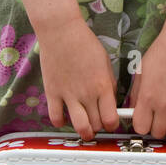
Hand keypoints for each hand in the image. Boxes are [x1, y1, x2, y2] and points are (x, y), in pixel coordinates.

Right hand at [37, 16, 119, 140]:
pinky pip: (56, 118)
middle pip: (97, 125)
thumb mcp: (106, 62)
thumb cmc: (85, 43)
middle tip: (97, 122)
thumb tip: (110, 101)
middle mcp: (87, 94)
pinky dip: (61, 122)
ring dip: (84, 132)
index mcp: (103, 86)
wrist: (61, 32)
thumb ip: (109, 84)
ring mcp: (69, 95)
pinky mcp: (52, 93)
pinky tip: (65, 117)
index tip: (111, 122)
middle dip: (99, 126)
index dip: (113, 124)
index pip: (111, 119)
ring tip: (85, 130)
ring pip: (79, 127)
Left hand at [124, 24, 165, 139]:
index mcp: (147, 97)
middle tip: (156, 117)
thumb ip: (136, 92)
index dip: (140, 125)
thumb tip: (133, 107)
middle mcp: (164, 105)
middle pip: (158, 133)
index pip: (140, 128)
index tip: (142, 119)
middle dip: (155, 127)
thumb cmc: (161, 51)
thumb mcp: (141, 70)